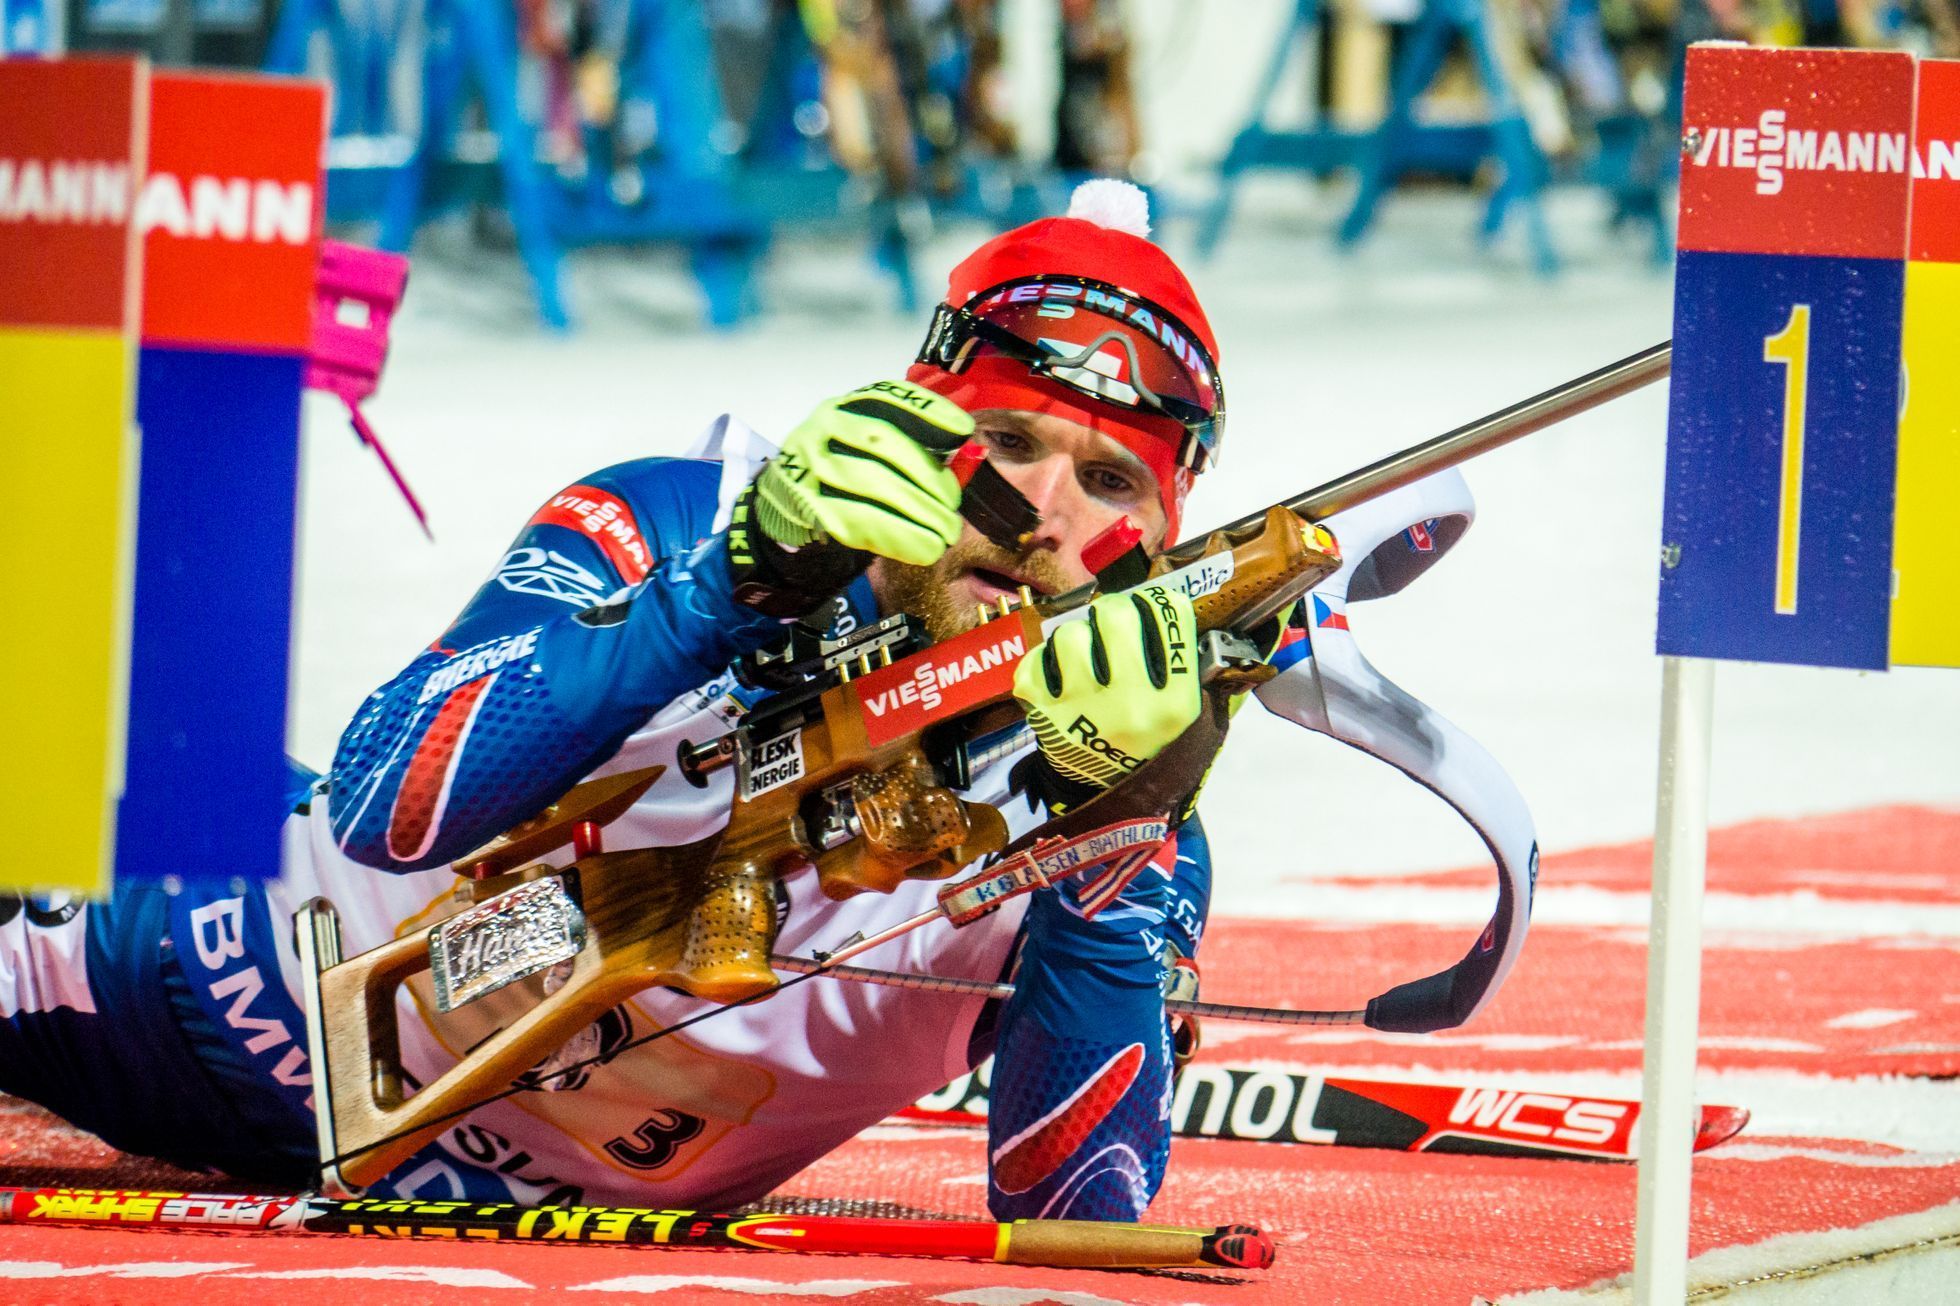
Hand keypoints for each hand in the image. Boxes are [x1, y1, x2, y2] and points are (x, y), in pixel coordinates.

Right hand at [730, 382, 970, 615]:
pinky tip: (923, 547)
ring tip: (944, 533)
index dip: (930, 412)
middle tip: (953, 507)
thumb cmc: (841, 478)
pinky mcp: (804, 503)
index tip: (964, 431)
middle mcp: (824, 425)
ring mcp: (809, 462)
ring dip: (917, 511)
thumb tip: (967, 460)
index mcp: (848, 407)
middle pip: (883, 442)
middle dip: (928, 476)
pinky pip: (857, 519)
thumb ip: (916, 453)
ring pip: (871, 482)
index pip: (890, 397)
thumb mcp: (872, 454)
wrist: (781, 507)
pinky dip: (897, 535)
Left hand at [1014, 584, 1200, 803]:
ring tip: (1084, 656)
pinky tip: (1058, 676)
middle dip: (1112, 611)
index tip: (1149, 608)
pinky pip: (1035, 661)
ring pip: (1070, 634)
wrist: (1108, 796)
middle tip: (1111, 624)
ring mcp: (1084, 712)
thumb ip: (1188, 665)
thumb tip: (1175, 605)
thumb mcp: (1185, 712)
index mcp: (1176, 701)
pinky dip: (1043, 663)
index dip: (1157, 602)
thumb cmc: (1150, 741)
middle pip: (1116, 614)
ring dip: (1076, 638)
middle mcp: (1131, 705)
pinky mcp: (1045, 717)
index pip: (1172, 615)